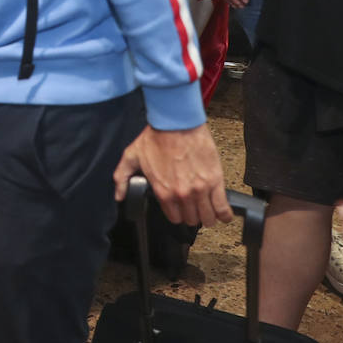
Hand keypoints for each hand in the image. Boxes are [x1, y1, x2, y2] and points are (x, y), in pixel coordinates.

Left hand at [113, 124, 231, 226]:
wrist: (176, 123)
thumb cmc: (156, 137)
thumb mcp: (131, 157)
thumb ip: (122, 179)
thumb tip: (119, 196)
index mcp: (163, 191)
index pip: (173, 218)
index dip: (175, 215)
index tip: (177, 209)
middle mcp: (182, 194)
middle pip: (191, 219)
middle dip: (191, 215)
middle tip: (191, 207)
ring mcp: (200, 189)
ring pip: (208, 217)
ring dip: (207, 217)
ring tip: (206, 210)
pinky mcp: (215, 181)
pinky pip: (223, 208)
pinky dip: (224, 214)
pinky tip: (222, 214)